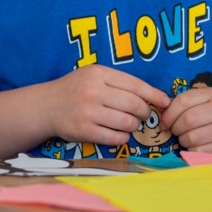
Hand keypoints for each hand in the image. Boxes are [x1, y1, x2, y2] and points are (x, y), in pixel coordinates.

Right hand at [41, 65, 171, 146]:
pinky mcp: (84, 130)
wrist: (45, 106)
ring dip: (133, 126)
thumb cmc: (75, 90)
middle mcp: (93, 91)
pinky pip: (116, 137)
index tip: (165, 102)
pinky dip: (122, 137)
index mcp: (97, 73)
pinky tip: (117, 132)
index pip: (135, 84)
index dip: (154, 95)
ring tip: (128, 124)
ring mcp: (88, 112)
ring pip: (127, 123)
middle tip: (142, 115)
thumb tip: (156, 97)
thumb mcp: (93, 76)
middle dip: (144, 113)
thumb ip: (119, 83)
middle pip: (134, 105)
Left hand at [159, 87, 211, 155]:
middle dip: (175, 128)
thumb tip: (158, 112)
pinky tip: (194, 147)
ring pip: (193, 137)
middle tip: (174, 132)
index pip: (183, 101)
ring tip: (185, 139)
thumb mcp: (201, 104)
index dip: (169, 113)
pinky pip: (201, 150)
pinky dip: (192, 150)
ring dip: (183, 140)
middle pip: (188, 119)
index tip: (164, 122)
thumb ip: (182, 105)